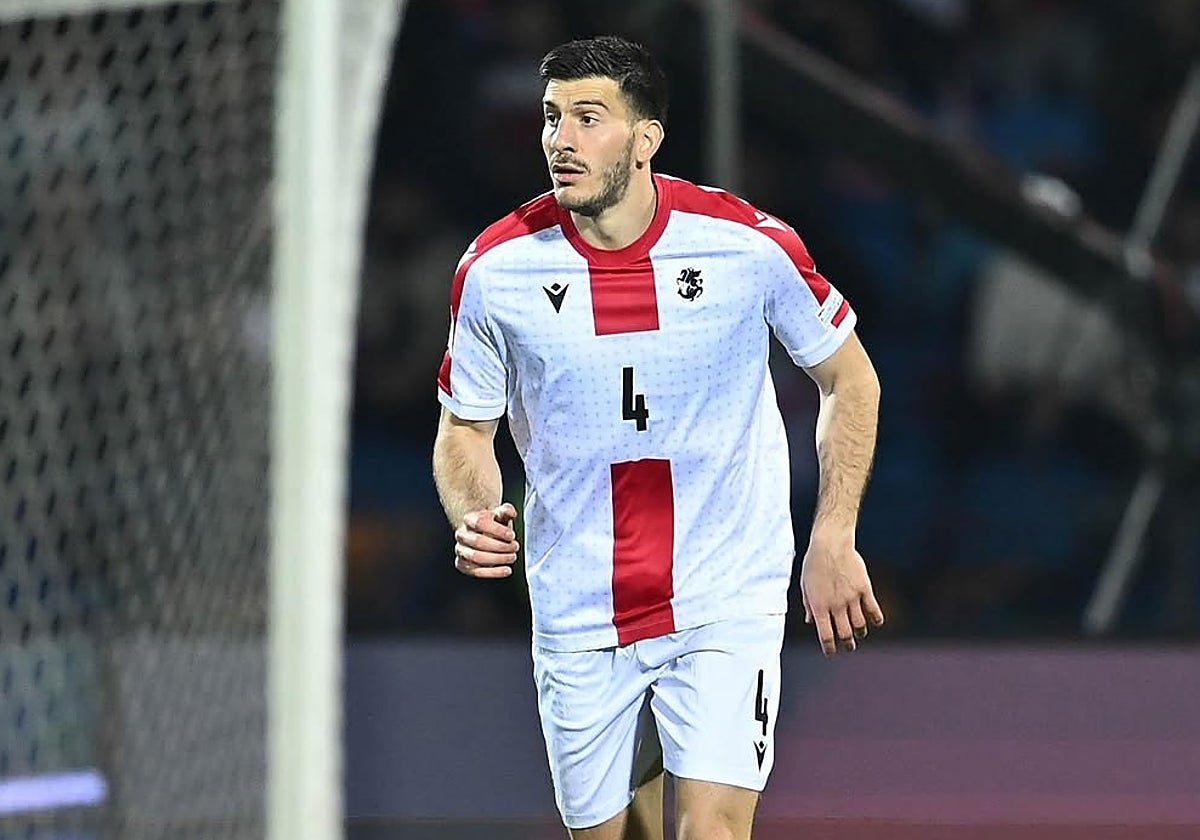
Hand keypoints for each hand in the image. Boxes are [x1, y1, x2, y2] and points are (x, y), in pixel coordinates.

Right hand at [454, 502, 519, 578]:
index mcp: (469, 519)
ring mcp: (460, 550)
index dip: (497, 530)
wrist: (483, 533)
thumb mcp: (501, 514)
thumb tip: (511, 512)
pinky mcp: (462, 565)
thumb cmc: (493, 524)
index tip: (512, 535)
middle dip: (500, 546)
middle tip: (515, 547)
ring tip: (512, 557)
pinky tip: (506, 570)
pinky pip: (476, 572)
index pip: (480, 523)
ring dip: (498, 559)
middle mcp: (461, 534)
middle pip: (478, 542)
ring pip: (476, 557)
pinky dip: (493, 572)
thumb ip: (506, 510)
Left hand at [800, 535, 883, 656]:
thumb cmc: (814, 563)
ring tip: (859, 633)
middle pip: (845, 634)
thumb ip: (808, 604)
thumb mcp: (805, 585)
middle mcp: (836, 605)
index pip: (825, 636)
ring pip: (860, 625)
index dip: (829, 648)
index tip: (831, 652)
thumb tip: (809, 621)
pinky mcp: (864, 588)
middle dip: (847, 644)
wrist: (830, 544)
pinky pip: (873, 609)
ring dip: (860, 632)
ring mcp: (851, 598)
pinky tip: (875, 621)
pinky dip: (876, 619)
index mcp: (819, 606)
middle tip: (848, 647)